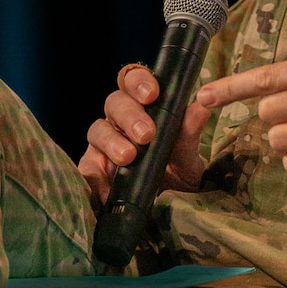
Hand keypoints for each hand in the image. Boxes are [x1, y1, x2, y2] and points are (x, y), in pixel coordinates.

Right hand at [79, 61, 213, 205]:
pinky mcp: (92, 168)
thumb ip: (189, 134)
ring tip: (129, 157)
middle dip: (130, 116)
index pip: (135, 81)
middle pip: (115, 103)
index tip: (152, 94)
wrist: (167, 206)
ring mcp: (102, 143)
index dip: (139, 82)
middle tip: (146, 134)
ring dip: (113, 141)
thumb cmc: (176, 171)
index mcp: (143, 107)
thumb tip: (200, 109)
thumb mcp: (187, 156)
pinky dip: (96, 175)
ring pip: (98, 130)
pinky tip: (109, 185)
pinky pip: (86, 167)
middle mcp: (119, 120)